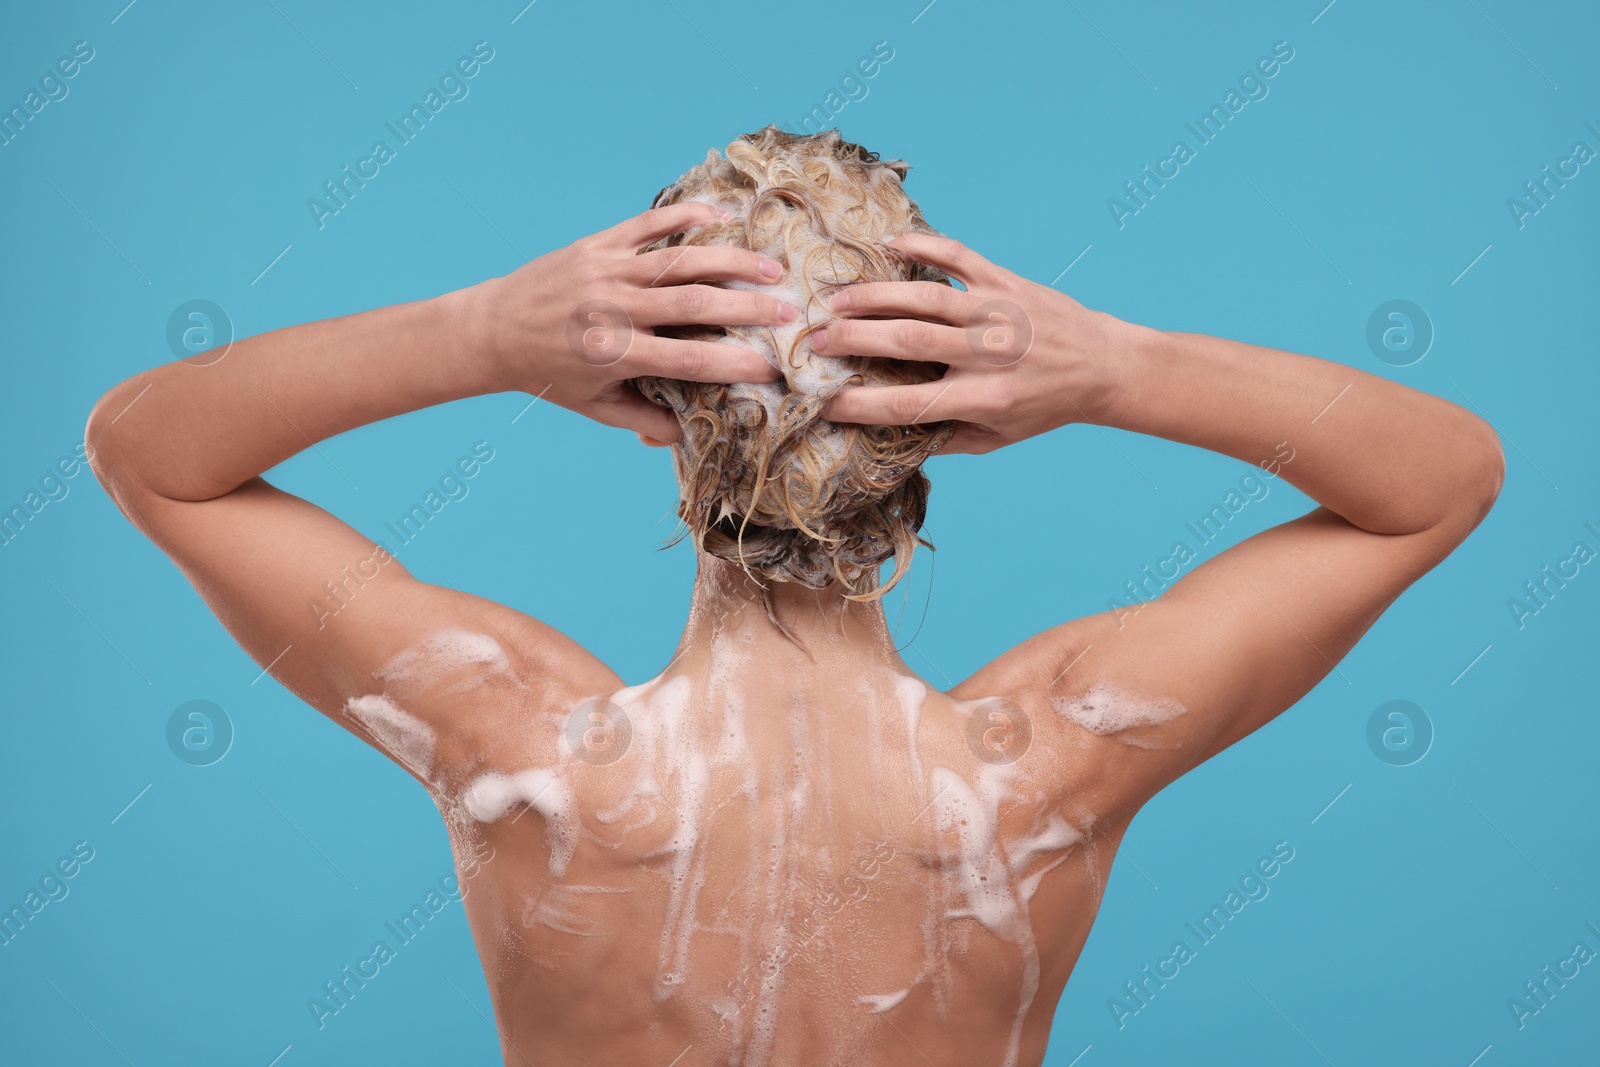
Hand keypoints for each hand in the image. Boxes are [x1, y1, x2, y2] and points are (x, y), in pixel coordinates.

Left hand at [472, 201, 795, 443]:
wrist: (492, 330)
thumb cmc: (550, 374)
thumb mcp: (595, 406)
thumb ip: (643, 419)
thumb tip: (689, 436)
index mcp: (613, 355)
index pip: (686, 362)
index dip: (732, 365)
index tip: (772, 368)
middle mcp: (612, 309)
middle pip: (692, 305)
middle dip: (746, 308)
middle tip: (790, 311)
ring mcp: (605, 271)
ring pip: (678, 260)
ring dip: (730, 260)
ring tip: (772, 265)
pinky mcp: (597, 245)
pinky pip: (649, 225)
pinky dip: (687, 217)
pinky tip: (724, 215)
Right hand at [817, 234, 1138, 453]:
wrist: (1102, 366)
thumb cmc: (1043, 407)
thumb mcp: (998, 439)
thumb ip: (947, 440)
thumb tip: (890, 437)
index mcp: (985, 399)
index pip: (910, 405)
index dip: (862, 405)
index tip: (824, 402)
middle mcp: (989, 354)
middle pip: (909, 343)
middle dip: (856, 340)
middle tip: (816, 340)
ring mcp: (998, 312)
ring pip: (925, 298)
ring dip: (875, 297)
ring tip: (836, 300)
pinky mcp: (1007, 282)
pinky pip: (959, 257)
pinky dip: (924, 247)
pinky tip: (888, 245)